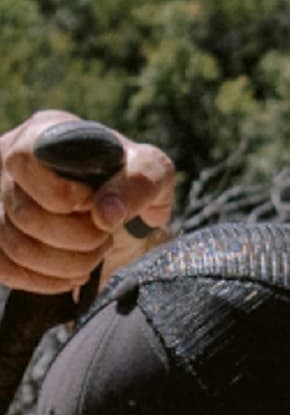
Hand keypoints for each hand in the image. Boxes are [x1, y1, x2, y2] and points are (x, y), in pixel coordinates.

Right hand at [0, 110, 174, 293]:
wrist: (115, 208)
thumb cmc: (129, 181)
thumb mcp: (151, 171)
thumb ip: (140, 181)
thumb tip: (104, 214)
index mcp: (43, 133)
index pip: (26, 160)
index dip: (62, 194)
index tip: (94, 206)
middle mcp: (8, 160)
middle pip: (24, 213)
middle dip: (77, 238)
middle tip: (104, 237)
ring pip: (15, 245)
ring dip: (65, 264)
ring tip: (93, 256)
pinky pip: (5, 269)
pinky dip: (44, 281)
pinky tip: (72, 276)